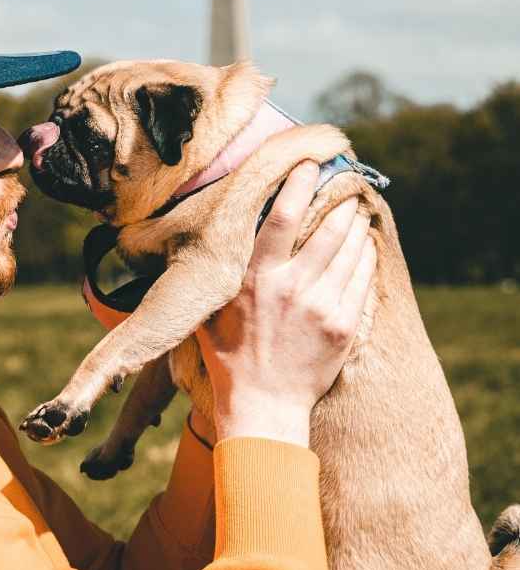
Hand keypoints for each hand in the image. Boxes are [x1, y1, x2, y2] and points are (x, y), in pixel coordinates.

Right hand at [195, 161, 376, 447]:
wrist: (263, 406)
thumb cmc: (230, 356)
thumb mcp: (210, 310)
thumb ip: (215, 275)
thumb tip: (202, 240)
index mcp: (256, 278)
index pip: (282, 217)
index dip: (299, 184)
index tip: (309, 163)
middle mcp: (291, 288)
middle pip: (328, 229)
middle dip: (340, 203)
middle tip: (344, 189)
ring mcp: (322, 308)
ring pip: (351, 251)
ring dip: (356, 226)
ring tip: (356, 214)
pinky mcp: (343, 327)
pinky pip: (363, 279)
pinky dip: (366, 257)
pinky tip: (364, 247)